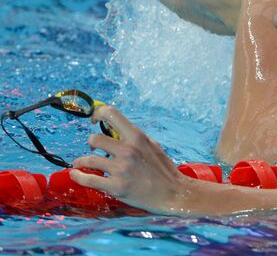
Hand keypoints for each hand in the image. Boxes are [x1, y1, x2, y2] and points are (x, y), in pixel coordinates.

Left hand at [70, 105, 187, 212]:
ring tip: (79, 163)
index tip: (94, 119)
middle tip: (92, 148)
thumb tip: (115, 128)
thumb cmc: (163, 169)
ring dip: (80, 160)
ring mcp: (121, 169)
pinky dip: (78, 176)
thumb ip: (134, 137)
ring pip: (89, 159)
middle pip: (95, 139)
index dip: (98, 113)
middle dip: (90, 143)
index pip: (112, 114)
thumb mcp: (152, 145)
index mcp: (137, 136)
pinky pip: (89, 179)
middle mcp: (128, 150)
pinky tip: (75, 174)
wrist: (172, 193)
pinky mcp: (116, 187)